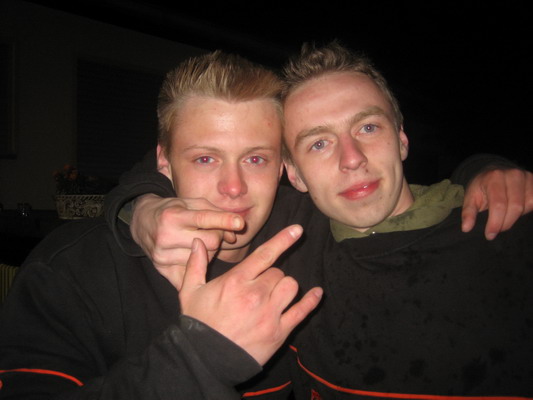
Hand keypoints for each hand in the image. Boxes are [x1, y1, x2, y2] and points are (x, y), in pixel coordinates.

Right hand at [131, 194, 244, 287]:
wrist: (142, 222)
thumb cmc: (173, 210)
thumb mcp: (191, 203)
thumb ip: (214, 214)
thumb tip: (234, 234)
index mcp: (172, 216)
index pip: (204, 219)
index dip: (224, 220)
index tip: (240, 223)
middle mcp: (165, 236)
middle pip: (210, 243)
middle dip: (218, 237)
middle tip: (214, 232)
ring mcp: (162, 255)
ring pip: (204, 259)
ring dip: (209, 251)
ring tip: (200, 241)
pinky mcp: (162, 269)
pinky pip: (193, 273)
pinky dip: (199, 265)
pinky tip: (196, 257)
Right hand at [179, 225, 322, 365]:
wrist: (204, 360)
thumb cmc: (198, 324)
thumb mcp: (189, 292)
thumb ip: (195, 264)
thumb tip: (199, 241)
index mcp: (236, 281)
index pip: (265, 255)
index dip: (283, 240)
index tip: (298, 229)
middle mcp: (256, 294)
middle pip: (278, 273)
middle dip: (271, 276)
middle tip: (258, 288)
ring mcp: (269, 313)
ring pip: (291, 286)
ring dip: (285, 287)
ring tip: (273, 295)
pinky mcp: (279, 332)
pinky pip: (302, 311)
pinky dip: (311, 301)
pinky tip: (317, 293)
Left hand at [462, 168, 532, 238]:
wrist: (495, 170)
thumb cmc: (482, 186)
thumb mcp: (470, 196)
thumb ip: (468, 212)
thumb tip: (466, 228)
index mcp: (494, 178)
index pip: (498, 205)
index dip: (495, 223)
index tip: (489, 235)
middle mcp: (512, 175)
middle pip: (515, 207)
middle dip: (506, 223)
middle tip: (496, 230)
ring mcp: (526, 177)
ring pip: (527, 205)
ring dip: (515, 217)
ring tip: (503, 216)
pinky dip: (525, 211)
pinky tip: (514, 211)